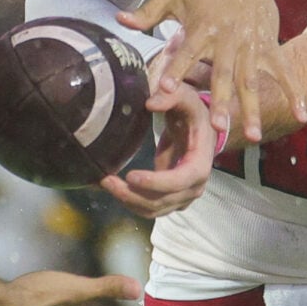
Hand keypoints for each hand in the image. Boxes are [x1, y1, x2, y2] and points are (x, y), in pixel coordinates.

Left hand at [102, 84, 215, 218]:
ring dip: (128, 201)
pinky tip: (113, 189)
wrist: (198, 130)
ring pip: (154, 209)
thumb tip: (150, 103)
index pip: (181, 180)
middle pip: (163, 200)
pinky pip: (149, 208)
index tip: (131, 176)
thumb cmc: (191, 113)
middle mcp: (195, 186)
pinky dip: (130, 202)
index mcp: (201, 163)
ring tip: (106, 183)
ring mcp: (183, 196)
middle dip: (133, 194)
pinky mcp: (170, 199)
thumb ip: (171, 96)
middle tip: (107, 180)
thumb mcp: (186, 97)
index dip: (156, 182)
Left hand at [122, 0, 292, 150]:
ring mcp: (252, 44)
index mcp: (202, 27)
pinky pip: (284, 71)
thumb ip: (147, 12)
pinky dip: (293, 91)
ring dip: (252, 108)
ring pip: (251, 81)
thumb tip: (119, 19)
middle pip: (224, 74)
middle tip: (218, 127)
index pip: (187, 51)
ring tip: (253, 136)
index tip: (165, 90)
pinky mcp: (270, 45)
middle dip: (221, 101)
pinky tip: (300, 113)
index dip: (176, 69)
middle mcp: (229, 39)